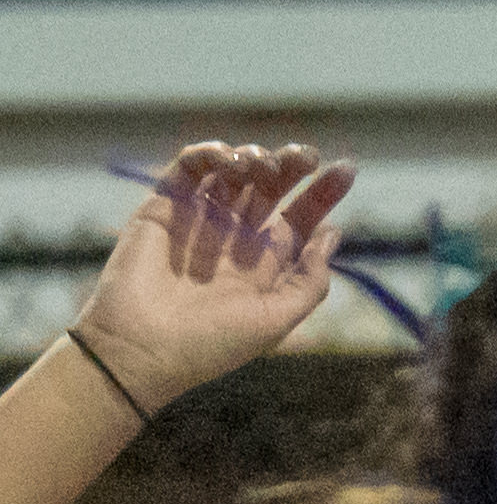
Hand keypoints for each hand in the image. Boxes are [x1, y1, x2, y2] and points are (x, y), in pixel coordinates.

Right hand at [76, 143, 357, 410]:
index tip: (347, 169)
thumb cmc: (213, 344)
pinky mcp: (161, 207)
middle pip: (268, 189)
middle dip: (291, 166)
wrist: (143, 349)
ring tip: (264, 165)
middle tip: (306, 156)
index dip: (322, 194)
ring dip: (253, 158)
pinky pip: (186, 169)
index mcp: (263, 261)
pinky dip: (208, 155)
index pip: (298, 218)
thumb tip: (333, 234)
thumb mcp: (276, 318)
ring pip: (230, 173)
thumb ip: (310, 281)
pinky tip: (229, 160)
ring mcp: (197, 219)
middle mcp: (232, 237)